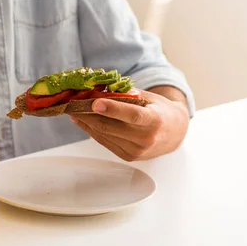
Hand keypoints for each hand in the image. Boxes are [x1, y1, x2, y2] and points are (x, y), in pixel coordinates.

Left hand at [70, 89, 188, 161]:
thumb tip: (102, 89)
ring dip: (85, 122)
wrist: (174, 133)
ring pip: (103, 134)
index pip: (132, 115)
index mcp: (154, 121)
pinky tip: (83, 121)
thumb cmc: (160, 111)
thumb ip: (128, 94)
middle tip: (72, 103)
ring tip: (73, 110)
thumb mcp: (149, 98)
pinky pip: (104, 141)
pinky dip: (91, 130)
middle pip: (110, 126)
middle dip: (87, 114)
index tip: (94, 102)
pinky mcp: (128, 156)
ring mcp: (136, 151)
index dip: (112, 109)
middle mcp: (146, 139)